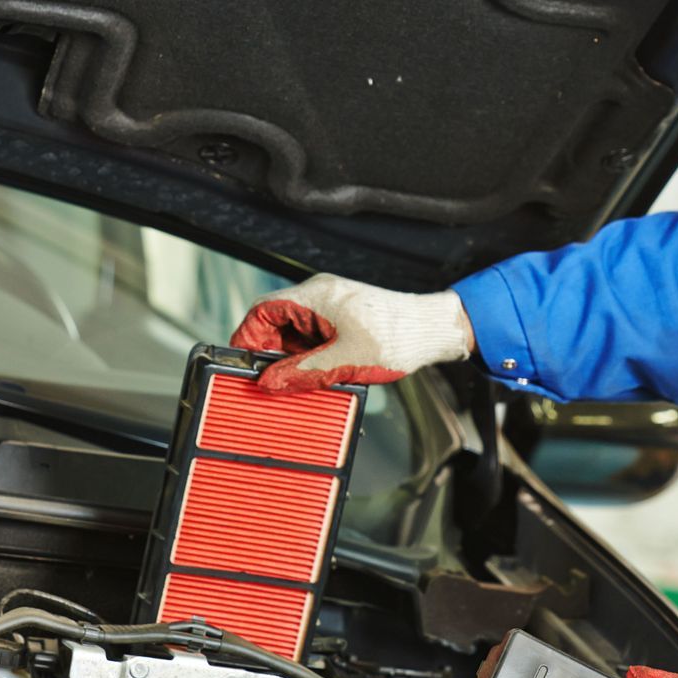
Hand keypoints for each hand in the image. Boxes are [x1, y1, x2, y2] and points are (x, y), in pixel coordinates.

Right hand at [231, 274, 472, 394]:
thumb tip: (269, 382)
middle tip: (274, 381)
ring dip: (294, 357)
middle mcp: (320, 294)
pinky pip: (314, 335)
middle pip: (276, 321)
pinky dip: (312, 355)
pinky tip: (322, 373)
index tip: (245, 365)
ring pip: (296, 331)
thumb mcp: (346, 362)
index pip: (262, 310)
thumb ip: (304, 373)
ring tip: (304, 380)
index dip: (248, 337)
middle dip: (272, 353)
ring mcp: (332, 305)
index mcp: (315, 296)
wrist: (433, 330)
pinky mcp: (343, 317)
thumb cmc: (397, 337)